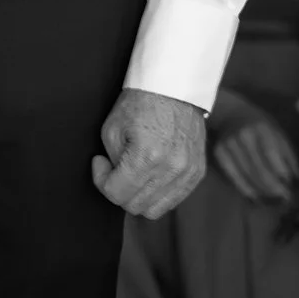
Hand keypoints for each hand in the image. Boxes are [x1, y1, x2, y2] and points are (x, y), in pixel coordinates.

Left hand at [92, 87, 206, 218]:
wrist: (173, 88)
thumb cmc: (139, 104)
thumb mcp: (112, 129)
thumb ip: (113, 162)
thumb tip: (115, 181)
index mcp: (147, 156)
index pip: (117, 194)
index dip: (101, 180)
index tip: (100, 163)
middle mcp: (172, 169)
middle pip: (136, 207)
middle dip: (119, 190)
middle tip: (115, 168)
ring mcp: (189, 173)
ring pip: (156, 209)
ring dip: (139, 196)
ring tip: (133, 173)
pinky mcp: (198, 173)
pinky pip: (174, 199)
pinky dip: (158, 194)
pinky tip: (151, 174)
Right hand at [211, 105, 298, 201]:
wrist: (231, 114)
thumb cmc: (260, 126)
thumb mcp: (278, 133)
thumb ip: (287, 154)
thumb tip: (296, 178)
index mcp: (262, 130)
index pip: (272, 154)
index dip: (281, 172)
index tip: (291, 186)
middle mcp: (244, 137)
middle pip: (259, 169)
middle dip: (274, 187)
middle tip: (285, 199)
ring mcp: (229, 144)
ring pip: (247, 175)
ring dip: (261, 191)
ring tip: (273, 200)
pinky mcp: (219, 152)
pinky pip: (232, 175)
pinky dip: (244, 188)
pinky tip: (254, 197)